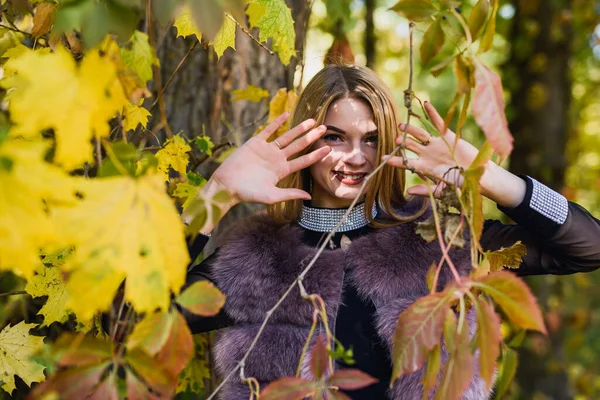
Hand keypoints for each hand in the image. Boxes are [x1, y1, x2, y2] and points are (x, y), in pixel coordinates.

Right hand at [208, 112, 329, 204]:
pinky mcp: (255, 143)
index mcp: (282, 171)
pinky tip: (287, 114)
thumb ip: (290, 194)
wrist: (227, 185)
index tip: (328, 149)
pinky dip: (277, 122)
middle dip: (311, 137)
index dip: (316, 155)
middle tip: (325, 128)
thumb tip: (309, 197)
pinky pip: (268, 130)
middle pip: (298, 146)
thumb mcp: (272, 196)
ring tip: (312, 121)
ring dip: (299, 128)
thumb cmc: (248, 194)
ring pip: (287, 136)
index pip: (303, 161)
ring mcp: (267, 150)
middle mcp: (277, 159)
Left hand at [384, 102, 479, 196]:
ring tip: (401, 126)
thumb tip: (408, 191)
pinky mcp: (448, 137)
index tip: (383, 159)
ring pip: (420, 135)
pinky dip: (433, 114)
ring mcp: (437, 145)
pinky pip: (439, 124)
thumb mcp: (442, 191)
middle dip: (402, 142)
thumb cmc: (460, 185)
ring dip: (411, 130)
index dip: (395, 161)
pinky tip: (426, 104)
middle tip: (395, 139)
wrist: (478, 177)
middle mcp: (428, 154)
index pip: (406, 163)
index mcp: (425, 167)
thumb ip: (426, 191)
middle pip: (411, 146)